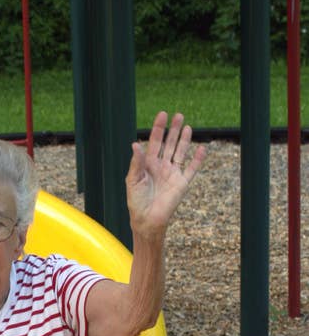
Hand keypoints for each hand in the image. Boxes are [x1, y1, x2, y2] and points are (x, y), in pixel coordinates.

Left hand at [126, 111, 205, 238]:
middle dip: (173, 130)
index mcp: (148, 164)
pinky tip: (202, 148)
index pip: (154, 142)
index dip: (158, 129)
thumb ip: (136, 163)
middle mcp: (161, 167)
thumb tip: (135, 144)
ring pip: (180, 152)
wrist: (148, 220)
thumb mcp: (133, 180)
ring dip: (184, 140)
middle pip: (169, 144)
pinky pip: (192, 169)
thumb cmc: (136, 202)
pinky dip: (198, 159)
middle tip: (178, 115)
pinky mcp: (182, 183)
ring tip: (187, 126)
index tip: (162, 115)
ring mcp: (172, 174)